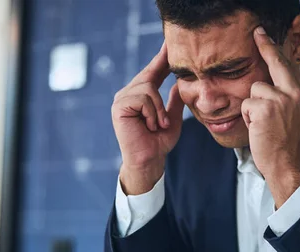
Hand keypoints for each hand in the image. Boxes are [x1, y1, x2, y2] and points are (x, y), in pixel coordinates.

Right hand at [112, 42, 184, 194]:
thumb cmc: (159, 143)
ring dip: (158, 111)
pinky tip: (148, 126)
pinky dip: (151, 113)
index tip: (170, 43)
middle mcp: (129, 93)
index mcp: (141, 95)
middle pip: (150, 76)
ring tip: (155, 127)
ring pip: (148, 87)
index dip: (161, 58)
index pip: (153, 72)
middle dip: (160, 98)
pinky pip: (143, 97)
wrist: (149, 161)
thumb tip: (180, 85)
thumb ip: (175, 102)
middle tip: (161, 123)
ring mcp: (122, 98)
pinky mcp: (119, 105)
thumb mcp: (173, 119)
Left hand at [241, 27, 299, 207]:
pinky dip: (248, 116)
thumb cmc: (287, 142)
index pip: (289, 65)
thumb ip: (290, 94)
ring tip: (263, 123)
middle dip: (265, 46)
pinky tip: (258, 128)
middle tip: (257, 34)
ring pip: (255, 88)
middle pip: (276, 62)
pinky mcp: (264, 108)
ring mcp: (280, 99)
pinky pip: (247, 103)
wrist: (286, 163)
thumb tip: (277, 78)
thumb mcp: (297, 114)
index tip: (265, 36)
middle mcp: (295, 92)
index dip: (276, 50)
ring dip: (253, 106)